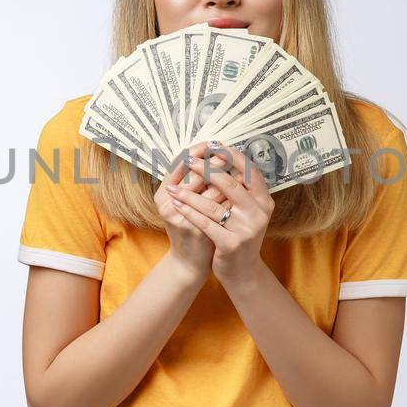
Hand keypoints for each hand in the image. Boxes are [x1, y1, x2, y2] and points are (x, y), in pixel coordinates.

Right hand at [154, 150, 230, 278]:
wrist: (188, 262)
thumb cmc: (189, 228)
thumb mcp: (183, 203)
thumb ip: (191, 183)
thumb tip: (212, 154)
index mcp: (162, 193)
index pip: (180, 162)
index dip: (199, 150)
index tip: (215, 143)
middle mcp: (168, 202)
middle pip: (195, 172)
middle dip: (217, 161)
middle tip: (231, 152)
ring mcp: (182, 216)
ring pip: (211, 188)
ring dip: (229, 178)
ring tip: (242, 169)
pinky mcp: (197, 228)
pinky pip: (219, 207)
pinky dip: (233, 197)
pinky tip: (244, 191)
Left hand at [165, 142, 273, 287]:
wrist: (243, 272)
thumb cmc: (240, 235)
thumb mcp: (248, 212)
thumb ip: (241, 189)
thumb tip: (225, 156)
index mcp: (264, 202)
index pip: (249, 171)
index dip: (232, 157)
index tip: (214, 146)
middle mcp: (259, 214)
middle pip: (230, 184)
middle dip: (206, 169)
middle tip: (189, 160)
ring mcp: (246, 230)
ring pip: (213, 204)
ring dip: (189, 193)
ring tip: (173, 186)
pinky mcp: (231, 244)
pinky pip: (205, 223)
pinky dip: (189, 212)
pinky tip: (176, 204)